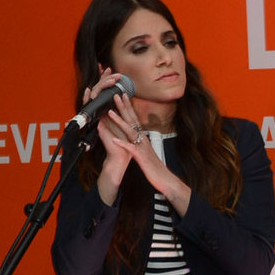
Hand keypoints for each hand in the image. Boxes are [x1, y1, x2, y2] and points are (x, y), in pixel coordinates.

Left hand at [88, 72, 187, 209]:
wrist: (164, 180)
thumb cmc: (154, 167)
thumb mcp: (146, 150)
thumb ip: (141, 141)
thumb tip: (137, 133)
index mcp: (143, 137)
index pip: (135, 118)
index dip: (128, 107)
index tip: (122, 95)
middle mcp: (143, 139)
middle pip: (132, 120)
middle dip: (124, 107)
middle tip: (116, 94)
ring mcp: (142, 147)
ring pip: (130, 131)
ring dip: (120, 122)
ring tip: (110, 113)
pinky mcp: (141, 157)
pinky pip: (131, 149)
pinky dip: (123, 144)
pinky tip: (115, 140)